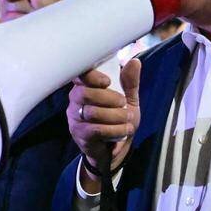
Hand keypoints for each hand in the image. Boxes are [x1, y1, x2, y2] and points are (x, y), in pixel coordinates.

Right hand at [68, 59, 142, 190]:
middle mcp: (75, 101)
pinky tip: (125, 130)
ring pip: (92, 113)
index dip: (91, 76)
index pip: (79, 75)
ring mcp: (75, 119)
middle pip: (85, 93)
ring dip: (115, 116)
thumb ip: (130, 82)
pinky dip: (115, 130)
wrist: (115, 149)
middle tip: (123, 103)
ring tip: (127, 119)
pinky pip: (96, 130)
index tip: (107, 81)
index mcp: (85, 87)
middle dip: (108, 98)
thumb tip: (135, 62)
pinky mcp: (80, 135)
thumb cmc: (119, 119)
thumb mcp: (129, 99)